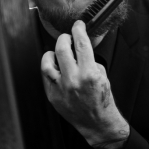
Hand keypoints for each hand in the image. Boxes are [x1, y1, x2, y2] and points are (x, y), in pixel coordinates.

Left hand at [41, 20, 129, 148]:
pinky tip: (55, 67)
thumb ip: (90, 60)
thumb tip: (81, 47)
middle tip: (67, 37)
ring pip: (47, 62)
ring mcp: (61, 88)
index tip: (77, 26)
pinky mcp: (53, 96)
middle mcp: (73, 80)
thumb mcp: (102, 76)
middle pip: (62, 48)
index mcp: (89, 73)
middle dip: (64, 38)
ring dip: (52, 53)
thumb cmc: (102, 100)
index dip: (78, 30)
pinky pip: (46, 76)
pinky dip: (50, 68)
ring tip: (57, 53)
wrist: (97, 123)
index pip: (81, 43)